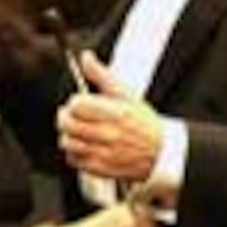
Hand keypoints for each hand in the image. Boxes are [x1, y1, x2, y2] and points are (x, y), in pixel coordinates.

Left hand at [57, 51, 163, 181]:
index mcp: (115, 112)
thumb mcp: (125, 93)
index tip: (79, 103)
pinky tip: (84, 146)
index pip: (76, 105)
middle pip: (67, 124)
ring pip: (67, 142)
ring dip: (69, 135)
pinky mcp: (99, 168)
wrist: (159, 152)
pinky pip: (73, 159)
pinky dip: (74, 152)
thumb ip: (101, 74)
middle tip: (73, 116)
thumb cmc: (142, 122)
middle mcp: (109, 134)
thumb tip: (86, 57)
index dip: (74, 102)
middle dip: (66, 117)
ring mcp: (103, 153)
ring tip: (79, 131)